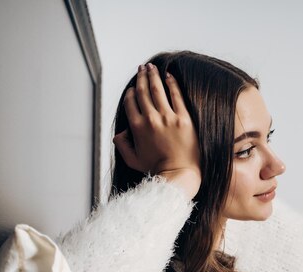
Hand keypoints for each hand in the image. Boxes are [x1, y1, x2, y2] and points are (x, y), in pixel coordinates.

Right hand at [113, 63, 200, 198]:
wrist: (179, 174)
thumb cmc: (157, 169)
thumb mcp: (133, 160)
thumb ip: (123, 145)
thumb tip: (119, 134)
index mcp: (136, 127)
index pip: (131, 102)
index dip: (131, 92)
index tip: (134, 87)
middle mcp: (150, 119)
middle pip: (143, 92)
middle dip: (141, 78)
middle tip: (142, 68)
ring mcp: (167, 118)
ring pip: (158, 90)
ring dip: (154, 75)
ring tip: (152, 67)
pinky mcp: (183, 119)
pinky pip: (176, 96)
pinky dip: (171, 83)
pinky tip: (169, 76)